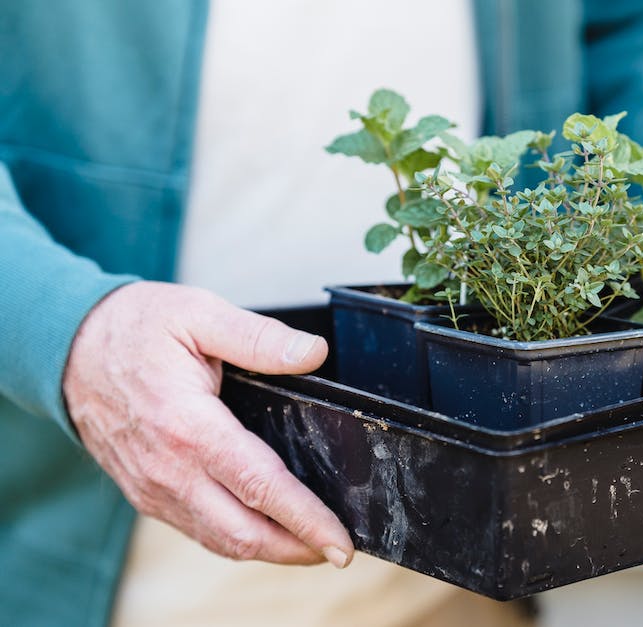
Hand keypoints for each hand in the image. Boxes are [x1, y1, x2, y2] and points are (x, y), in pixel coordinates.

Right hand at [63, 281, 353, 567]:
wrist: (66, 346)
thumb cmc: (135, 327)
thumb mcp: (200, 313)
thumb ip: (260, 338)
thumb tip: (313, 353)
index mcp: (189, 426)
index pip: (260, 487)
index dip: (305, 519)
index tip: (341, 541)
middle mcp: (169, 469)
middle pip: (243, 533)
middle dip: (297, 548)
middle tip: (340, 550)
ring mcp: (153, 488)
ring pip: (221, 540)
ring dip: (271, 551)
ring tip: (313, 546)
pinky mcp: (146, 494)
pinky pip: (198, 529)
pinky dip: (237, 539)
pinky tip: (267, 531)